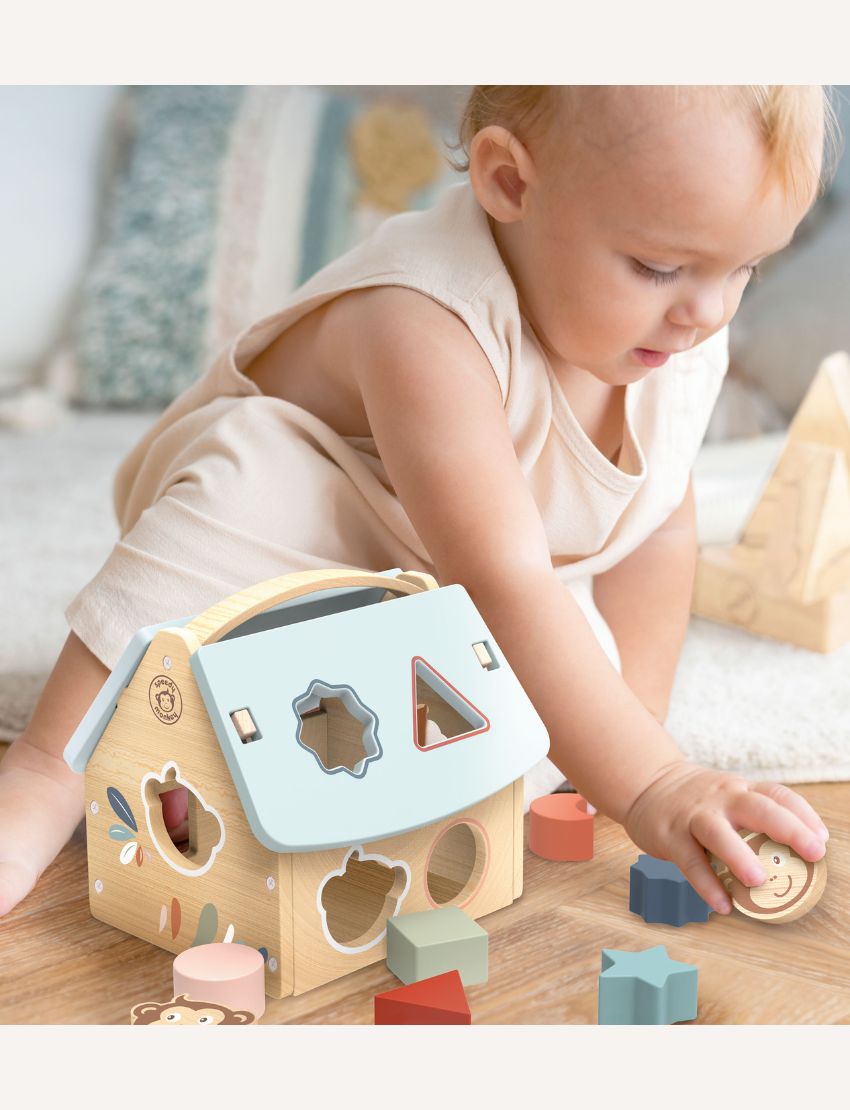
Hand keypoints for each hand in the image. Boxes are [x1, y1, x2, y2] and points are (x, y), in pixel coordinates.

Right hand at [623, 761, 829, 913]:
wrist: (646, 785)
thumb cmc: (698, 800)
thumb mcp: (728, 796)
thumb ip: (757, 818)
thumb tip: (799, 857)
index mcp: (740, 789)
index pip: (777, 795)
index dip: (803, 815)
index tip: (822, 839)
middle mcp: (721, 798)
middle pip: (757, 808)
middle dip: (787, 828)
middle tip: (812, 852)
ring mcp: (694, 816)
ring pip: (718, 833)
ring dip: (740, 856)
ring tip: (758, 880)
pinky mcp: (670, 836)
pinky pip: (690, 862)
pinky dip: (707, 885)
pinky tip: (722, 904)